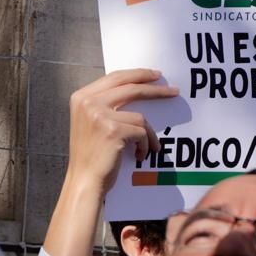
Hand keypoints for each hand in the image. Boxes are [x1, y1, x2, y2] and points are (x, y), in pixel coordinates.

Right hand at [67, 69, 180, 191]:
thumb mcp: (91, 122)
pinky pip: (142, 132)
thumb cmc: (92, 155)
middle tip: (173, 91)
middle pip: (131, 88)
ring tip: (150, 146)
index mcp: (82, 97)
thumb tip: (136, 89)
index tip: (155, 75)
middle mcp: (88, 102)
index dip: (137, 74)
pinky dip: (145, 145)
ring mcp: (100, 115)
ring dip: (149, 134)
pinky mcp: (113, 130)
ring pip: (139, 116)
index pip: (115, 77)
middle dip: (155, 89)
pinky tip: (140, 155)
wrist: (84, 181)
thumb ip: (106, 104)